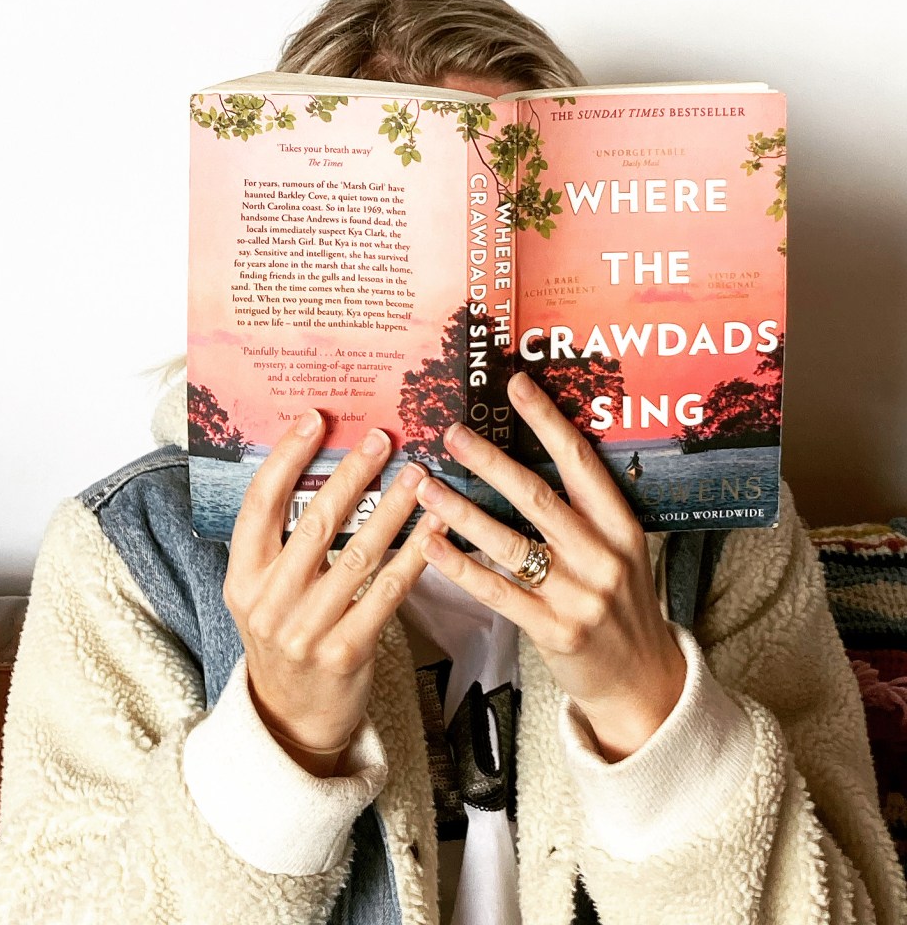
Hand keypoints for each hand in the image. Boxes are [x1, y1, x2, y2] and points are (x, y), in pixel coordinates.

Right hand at [223, 410, 433, 775]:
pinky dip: (414, 555)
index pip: (260, 503)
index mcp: (242, 576)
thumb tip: (319, 468)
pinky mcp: (347, 652)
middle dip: (353, 474)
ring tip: (418, 476)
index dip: (286, 457)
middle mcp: (269, 601)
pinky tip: (433, 529)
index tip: (314, 419)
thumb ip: (280, 542)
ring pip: (358, 554)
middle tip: (382, 438)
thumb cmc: (283, 637)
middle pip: (315, 522)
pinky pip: (387, 593)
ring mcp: (307, 630)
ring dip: (392, 509)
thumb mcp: (262, 590)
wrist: (290, 719)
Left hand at [410, 371, 684, 761]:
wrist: (645, 685)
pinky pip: (500, 592)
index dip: (548, 420)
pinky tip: (431, 545)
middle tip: (453, 433)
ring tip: (426, 486)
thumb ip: (581, 511)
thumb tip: (528, 454)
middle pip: (539, 497)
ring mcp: (580, 595)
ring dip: (463, 512)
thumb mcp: (617, 551)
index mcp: (620, 525)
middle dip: (491, 462)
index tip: (516, 384)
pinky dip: (461, 567)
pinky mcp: (557, 631)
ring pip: (511, 543)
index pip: (581, 462)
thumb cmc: (619, 606)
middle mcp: (603, 556)